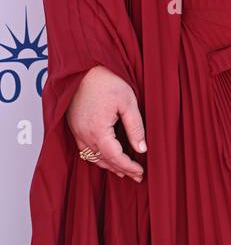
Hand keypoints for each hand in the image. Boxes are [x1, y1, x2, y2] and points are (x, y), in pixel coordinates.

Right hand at [66, 65, 146, 179]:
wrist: (85, 68)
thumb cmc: (108, 81)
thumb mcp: (128, 102)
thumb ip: (135, 127)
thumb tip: (142, 149)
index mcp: (98, 130)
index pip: (115, 157)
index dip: (129, 166)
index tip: (141, 172)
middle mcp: (84, 135)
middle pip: (103, 160)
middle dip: (121, 169)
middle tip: (137, 175)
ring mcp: (76, 131)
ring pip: (92, 157)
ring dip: (108, 165)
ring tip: (123, 171)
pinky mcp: (73, 126)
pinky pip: (84, 149)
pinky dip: (96, 156)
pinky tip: (106, 157)